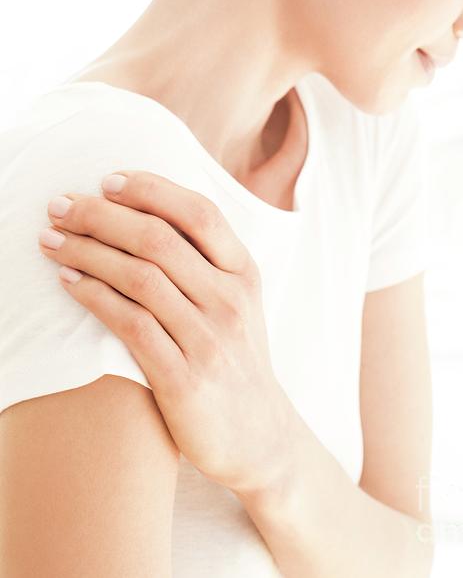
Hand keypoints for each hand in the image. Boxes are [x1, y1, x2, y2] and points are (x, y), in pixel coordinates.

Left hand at [38, 170, 295, 498]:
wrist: (259, 435)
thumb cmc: (235, 357)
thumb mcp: (237, 300)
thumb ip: (205, 258)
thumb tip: (148, 208)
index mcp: (244, 272)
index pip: (199, 213)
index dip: (151, 189)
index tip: (107, 179)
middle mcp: (230, 299)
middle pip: (159, 239)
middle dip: (102, 215)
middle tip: (60, 205)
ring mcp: (209, 339)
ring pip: (140, 277)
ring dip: (88, 252)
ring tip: (51, 240)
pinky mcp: (184, 379)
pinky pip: (131, 326)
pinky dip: (94, 297)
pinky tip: (69, 283)